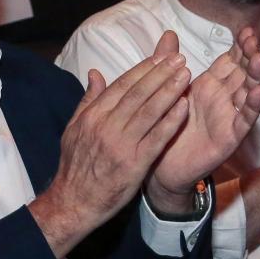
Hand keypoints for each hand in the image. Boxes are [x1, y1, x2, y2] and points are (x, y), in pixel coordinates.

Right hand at [30, 45, 190, 250]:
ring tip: (185, 75)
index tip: (161, 57)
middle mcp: (107, 126)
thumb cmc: (76, 166)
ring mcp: (121, 145)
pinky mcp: (134, 164)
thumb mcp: (74, 129)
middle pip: (139, 93)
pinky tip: (183, 107)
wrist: (74, 202)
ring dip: (170, 91)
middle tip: (180, 59)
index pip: (122, 85)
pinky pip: (156, 138)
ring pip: (149, 111)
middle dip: (161, 73)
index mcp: (93, 116)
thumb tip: (95, 73)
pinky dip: (170, 121)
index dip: (144, 69)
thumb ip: (88, 100)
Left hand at [149, 28, 259, 204]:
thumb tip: (168, 33)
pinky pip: (244, 120)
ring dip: (255, 75)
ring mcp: (229, 117)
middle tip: (253, 38)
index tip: (245, 28)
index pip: (231, 60)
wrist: (160, 165)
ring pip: (248, 92)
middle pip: (243, 72)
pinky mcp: (229, 137)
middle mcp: (224, 98)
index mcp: (210, 85)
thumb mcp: (167, 90)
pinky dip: (252, 106)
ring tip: (258, 58)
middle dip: (250, 54)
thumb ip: (168, 62)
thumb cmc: (166, 126)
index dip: (239, 45)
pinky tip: (258, 92)